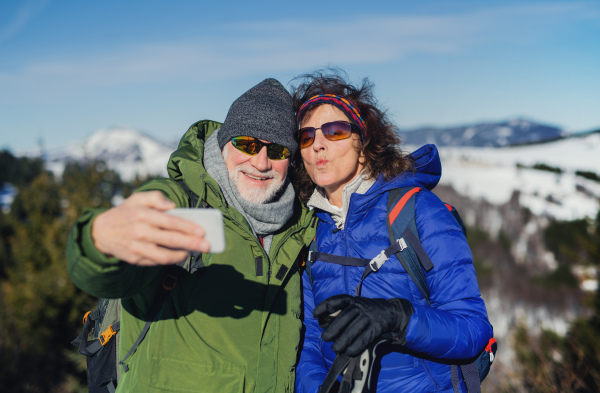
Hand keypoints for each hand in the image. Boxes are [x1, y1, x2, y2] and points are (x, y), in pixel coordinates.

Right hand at [92, 191, 210, 265]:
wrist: (100, 232)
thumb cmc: (126, 212)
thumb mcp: (137, 198)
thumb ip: (156, 197)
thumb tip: (172, 205)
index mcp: (142, 215)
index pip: (169, 222)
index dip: (187, 227)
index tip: (202, 230)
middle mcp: (140, 232)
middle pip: (170, 240)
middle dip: (191, 243)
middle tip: (207, 245)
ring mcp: (137, 248)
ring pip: (164, 255)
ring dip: (181, 255)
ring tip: (192, 251)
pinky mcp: (135, 259)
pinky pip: (156, 262)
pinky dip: (170, 260)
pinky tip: (179, 255)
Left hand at [313, 295, 413, 355]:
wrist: (391, 312)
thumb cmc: (367, 311)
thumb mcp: (356, 306)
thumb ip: (342, 312)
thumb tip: (325, 323)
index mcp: (353, 300)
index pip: (337, 300)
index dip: (324, 306)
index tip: (315, 315)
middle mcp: (361, 306)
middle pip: (345, 317)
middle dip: (333, 329)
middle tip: (325, 338)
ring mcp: (370, 316)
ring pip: (354, 329)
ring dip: (343, 340)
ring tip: (335, 348)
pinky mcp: (377, 327)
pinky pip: (365, 337)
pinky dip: (356, 346)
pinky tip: (349, 351)